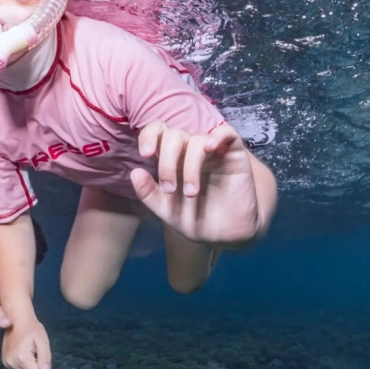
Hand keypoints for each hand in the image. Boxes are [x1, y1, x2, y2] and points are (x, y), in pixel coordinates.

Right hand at [1, 314, 51, 368]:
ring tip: (27, 349)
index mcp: (21, 358)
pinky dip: (23, 363)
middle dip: (35, 367)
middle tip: (33, 350)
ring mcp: (6, 362)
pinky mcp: (5, 361)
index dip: (41, 367)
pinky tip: (22, 350)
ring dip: (29, 365)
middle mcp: (11, 362)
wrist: (16, 318)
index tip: (38, 353)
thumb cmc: (32, 328)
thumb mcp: (43, 340)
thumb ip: (45, 357)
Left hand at [131, 121, 260, 244]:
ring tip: (191, 194)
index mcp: (171, 158)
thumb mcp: (165, 210)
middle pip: (174, 135)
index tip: (145, 154)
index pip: (158, 132)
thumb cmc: (194, 219)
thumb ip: (148, 193)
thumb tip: (135, 173)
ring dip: (190, 166)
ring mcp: (213, 152)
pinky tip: (210, 148)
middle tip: (170, 189)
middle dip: (167, 162)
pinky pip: (228, 133)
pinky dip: (218, 135)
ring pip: (197, 140)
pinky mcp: (234, 156)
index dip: (149, 135)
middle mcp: (190, 151)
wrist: (224, 236)